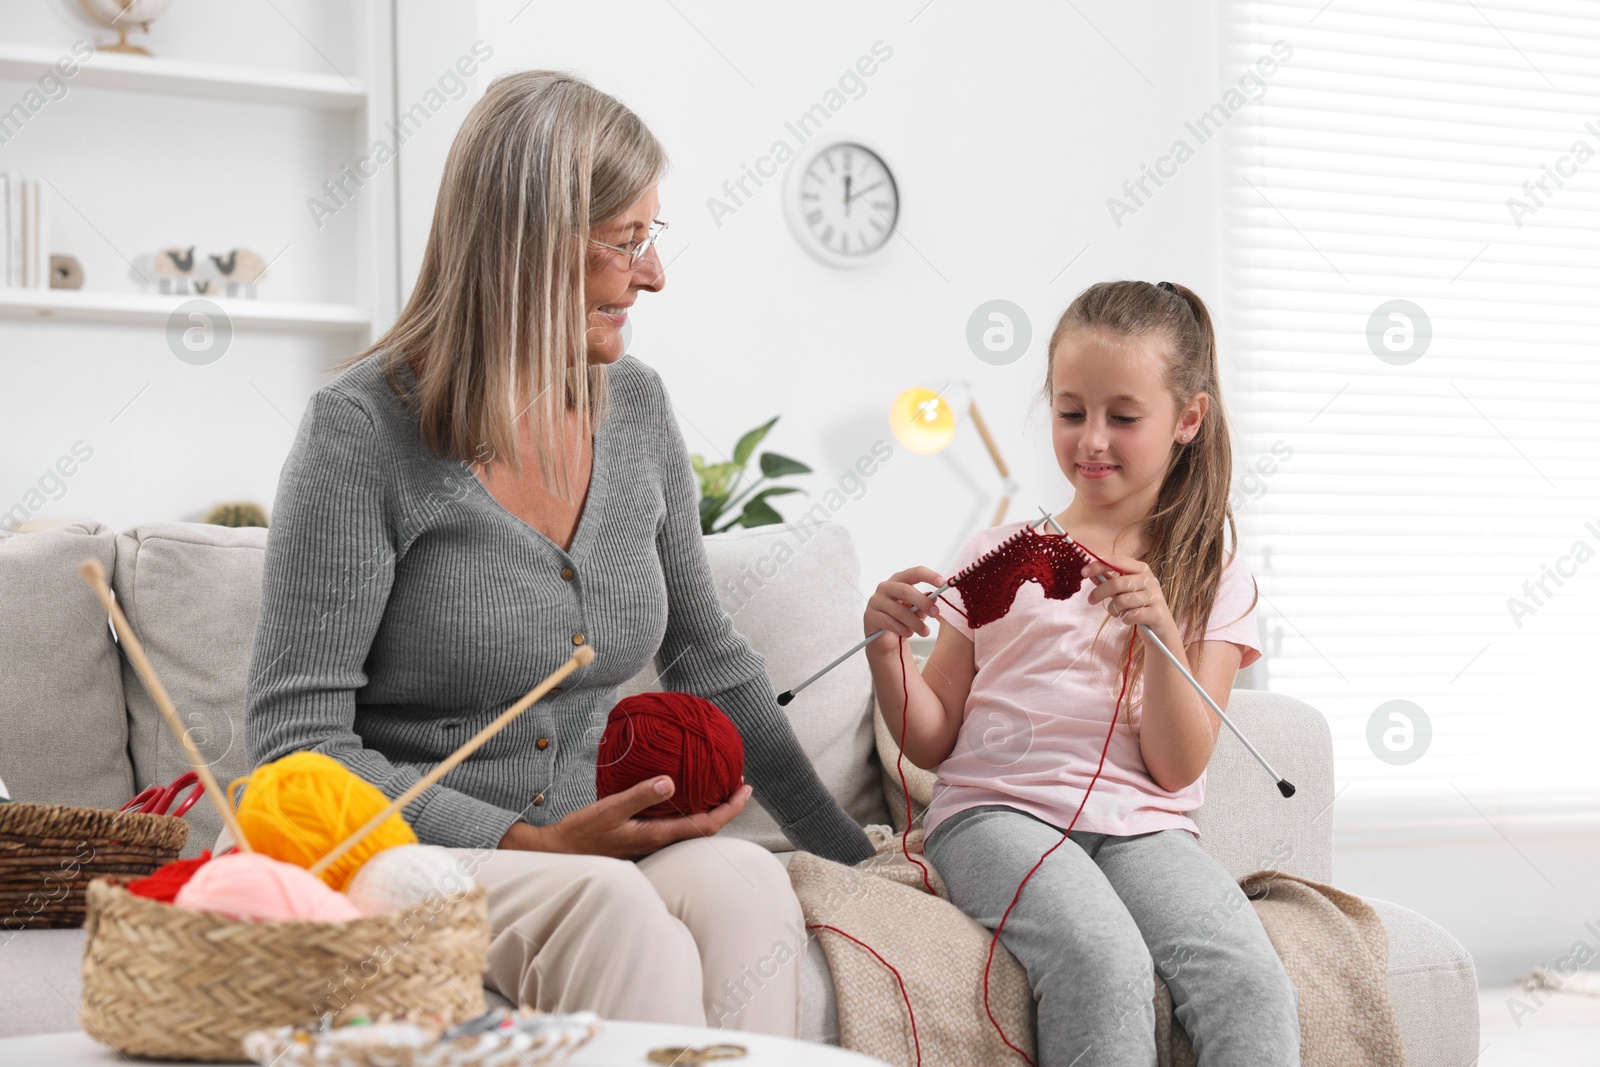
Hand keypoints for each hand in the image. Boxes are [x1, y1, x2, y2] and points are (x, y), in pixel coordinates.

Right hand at [501, 776, 754, 859]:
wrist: (559, 855)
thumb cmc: (582, 834)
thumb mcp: (609, 809)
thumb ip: (639, 796)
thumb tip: (671, 782)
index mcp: (657, 835)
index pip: (707, 825)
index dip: (730, 808)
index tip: (746, 789)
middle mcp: (659, 843)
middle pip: (705, 829)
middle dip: (726, 808)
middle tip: (739, 785)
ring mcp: (651, 844)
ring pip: (691, 828)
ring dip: (709, 809)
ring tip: (720, 788)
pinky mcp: (641, 840)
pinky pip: (676, 826)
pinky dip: (689, 811)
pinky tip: (683, 797)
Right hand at [865, 567, 943, 654]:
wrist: (885, 638)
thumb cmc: (902, 619)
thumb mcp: (916, 610)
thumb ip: (924, 603)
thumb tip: (934, 598)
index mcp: (899, 581)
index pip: (914, 572)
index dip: (929, 576)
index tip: (943, 583)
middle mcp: (885, 587)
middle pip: (905, 590)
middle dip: (923, 602)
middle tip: (935, 613)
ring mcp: (876, 601)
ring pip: (898, 610)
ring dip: (915, 623)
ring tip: (925, 632)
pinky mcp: (870, 616)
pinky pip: (889, 622)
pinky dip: (902, 629)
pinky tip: (908, 633)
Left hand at [1082, 554, 1179, 642]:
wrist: (1161, 629)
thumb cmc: (1139, 606)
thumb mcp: (1123, 591)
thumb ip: (1108, 580)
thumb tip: (1089, 572)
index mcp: (1142, 569)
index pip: (1118, 561)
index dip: (1099, 565)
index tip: (1083, 572)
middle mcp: (1150, 580)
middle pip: (1117, 583)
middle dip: (1099, 592)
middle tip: (1090, 600)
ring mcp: (1155, 597)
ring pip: (1122, 601)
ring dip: (1113, 609)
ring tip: (1116, 612)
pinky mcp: (1157, 614)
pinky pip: (1130, 615)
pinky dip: (1124, 619)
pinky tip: (1128, 619)